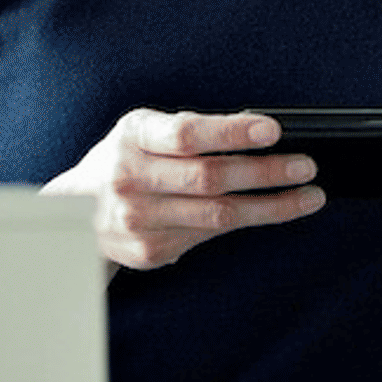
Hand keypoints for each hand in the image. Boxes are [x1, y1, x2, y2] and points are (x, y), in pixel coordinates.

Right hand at [47, 110, 321, 273]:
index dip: (231, 132)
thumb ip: (188, 133)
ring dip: (271, 206)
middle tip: (306, 166)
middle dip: (266, 173)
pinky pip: (209, 236)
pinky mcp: (149, 251)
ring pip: (218, 215)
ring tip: (308, 196)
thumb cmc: (124, 162)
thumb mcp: (143, 132)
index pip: (187, 134)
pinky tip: (269, 213)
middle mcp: (131, 179)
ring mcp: (139, 220)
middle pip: (209, 178)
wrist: (73, 215)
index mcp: (133, 138)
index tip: (272, 130)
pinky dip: (244, 223)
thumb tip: (258, 134)